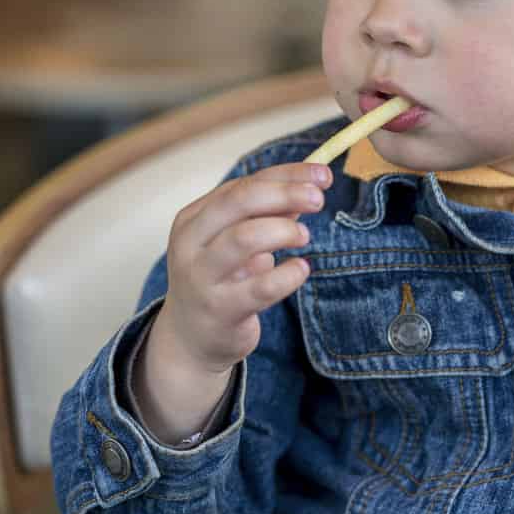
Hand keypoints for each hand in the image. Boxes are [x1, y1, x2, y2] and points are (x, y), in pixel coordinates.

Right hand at [135, 162, 328, 439]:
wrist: (192, 338)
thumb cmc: (222, 278)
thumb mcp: (237, 240)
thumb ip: (268, 213)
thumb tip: (310, 184)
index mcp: (194, 218)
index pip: (243, 184)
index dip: (286, 176)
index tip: (323, 175)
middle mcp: (191, 243)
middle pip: (240, 201)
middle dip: (285, 194)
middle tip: (319, 199)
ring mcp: (201, 277)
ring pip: (245, 238)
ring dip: (284, 230)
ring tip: (304, 236)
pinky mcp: (220, 310)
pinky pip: (262, 287)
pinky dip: (289, 273)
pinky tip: (301, 269)